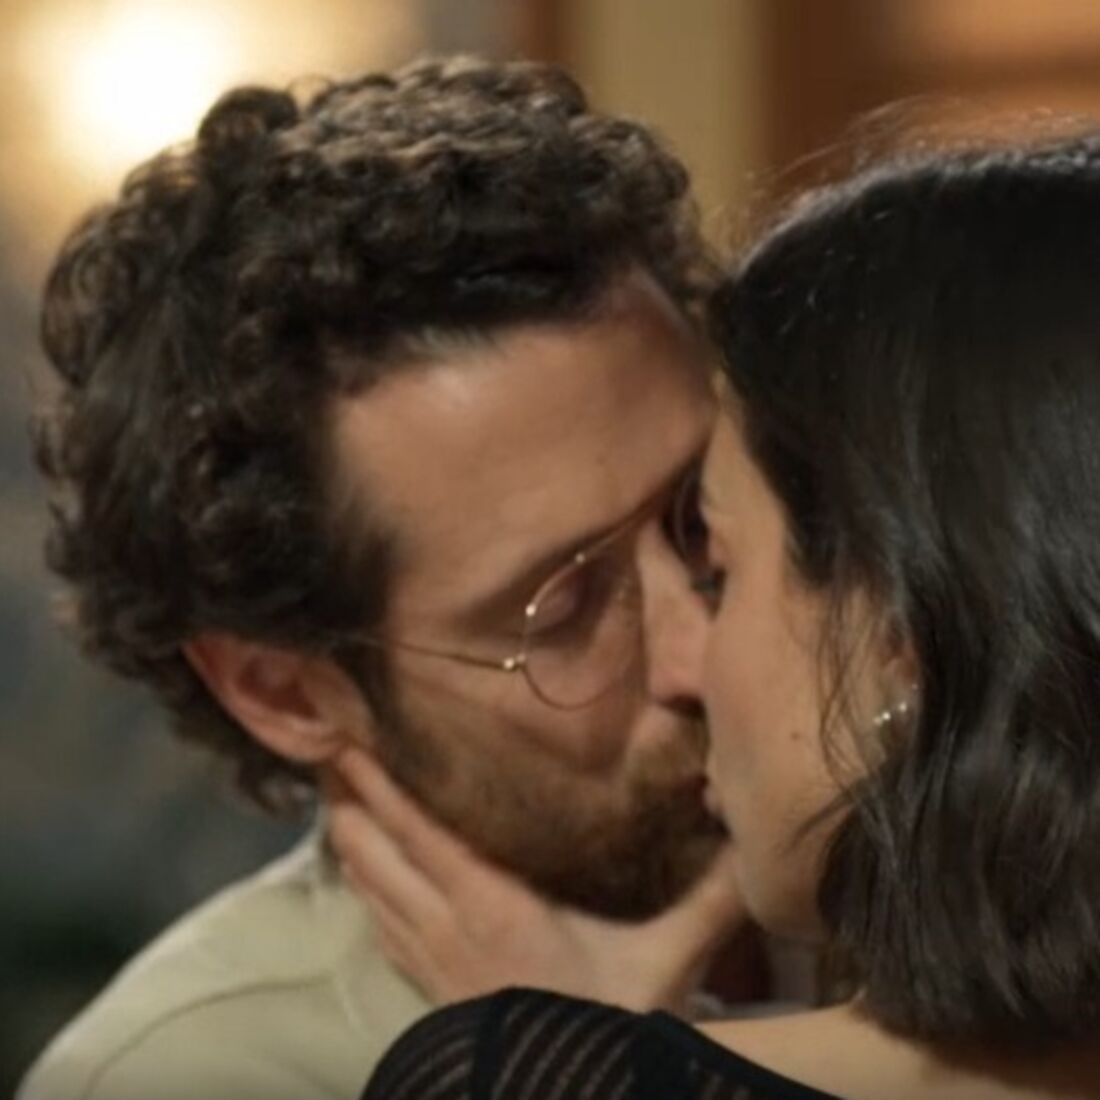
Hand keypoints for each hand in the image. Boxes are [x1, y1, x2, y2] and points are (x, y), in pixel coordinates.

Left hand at [325, 746, 744, 1012]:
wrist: (573, 1093)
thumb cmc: (613, 1023)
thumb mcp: (668, 960)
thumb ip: (711, 898)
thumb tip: (746, 836)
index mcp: (493, 906)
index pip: (420, 833)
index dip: (378, 787)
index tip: (344, 742)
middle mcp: (446, 926)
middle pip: (374, 853)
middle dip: (345, 800)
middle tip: (322, 749)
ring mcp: (427, 959)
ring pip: (365, 886)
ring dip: (347, 837)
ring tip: (331, 794)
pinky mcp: (426, 984)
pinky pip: (377, 922)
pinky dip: (360, 884)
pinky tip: (357, 870)